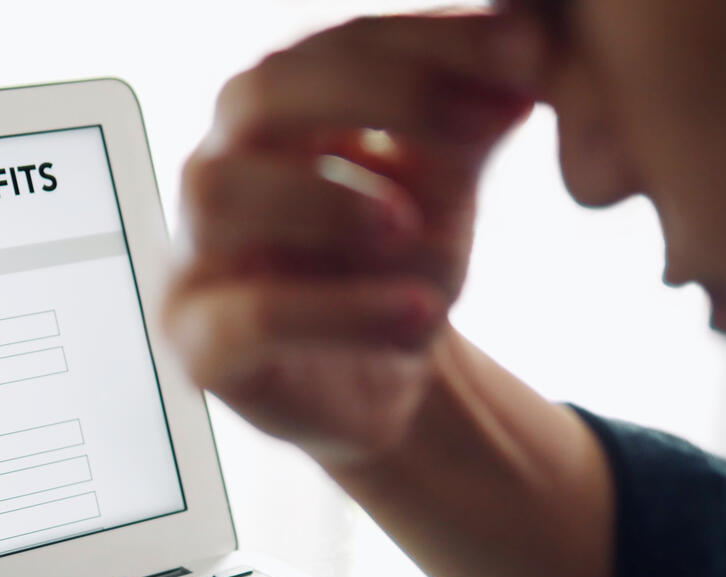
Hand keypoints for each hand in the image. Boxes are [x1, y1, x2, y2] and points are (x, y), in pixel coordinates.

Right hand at [163, 11, 543, 470]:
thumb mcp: (447, 183)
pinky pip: (245, 318)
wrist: (379, 389)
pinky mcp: (199, 346)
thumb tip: (529, 39)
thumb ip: (474, 115)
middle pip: (257, 94)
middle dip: (374, 96)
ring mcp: (196, 259)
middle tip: (476, 125)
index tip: (525, 53)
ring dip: (327, 199)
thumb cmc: (397, 271)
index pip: (327, 45)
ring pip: (221, 195)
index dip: (423, 41)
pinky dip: (338, 311)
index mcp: (272, 117)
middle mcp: (219, 171)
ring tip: (411, 228)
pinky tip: (416, 314)